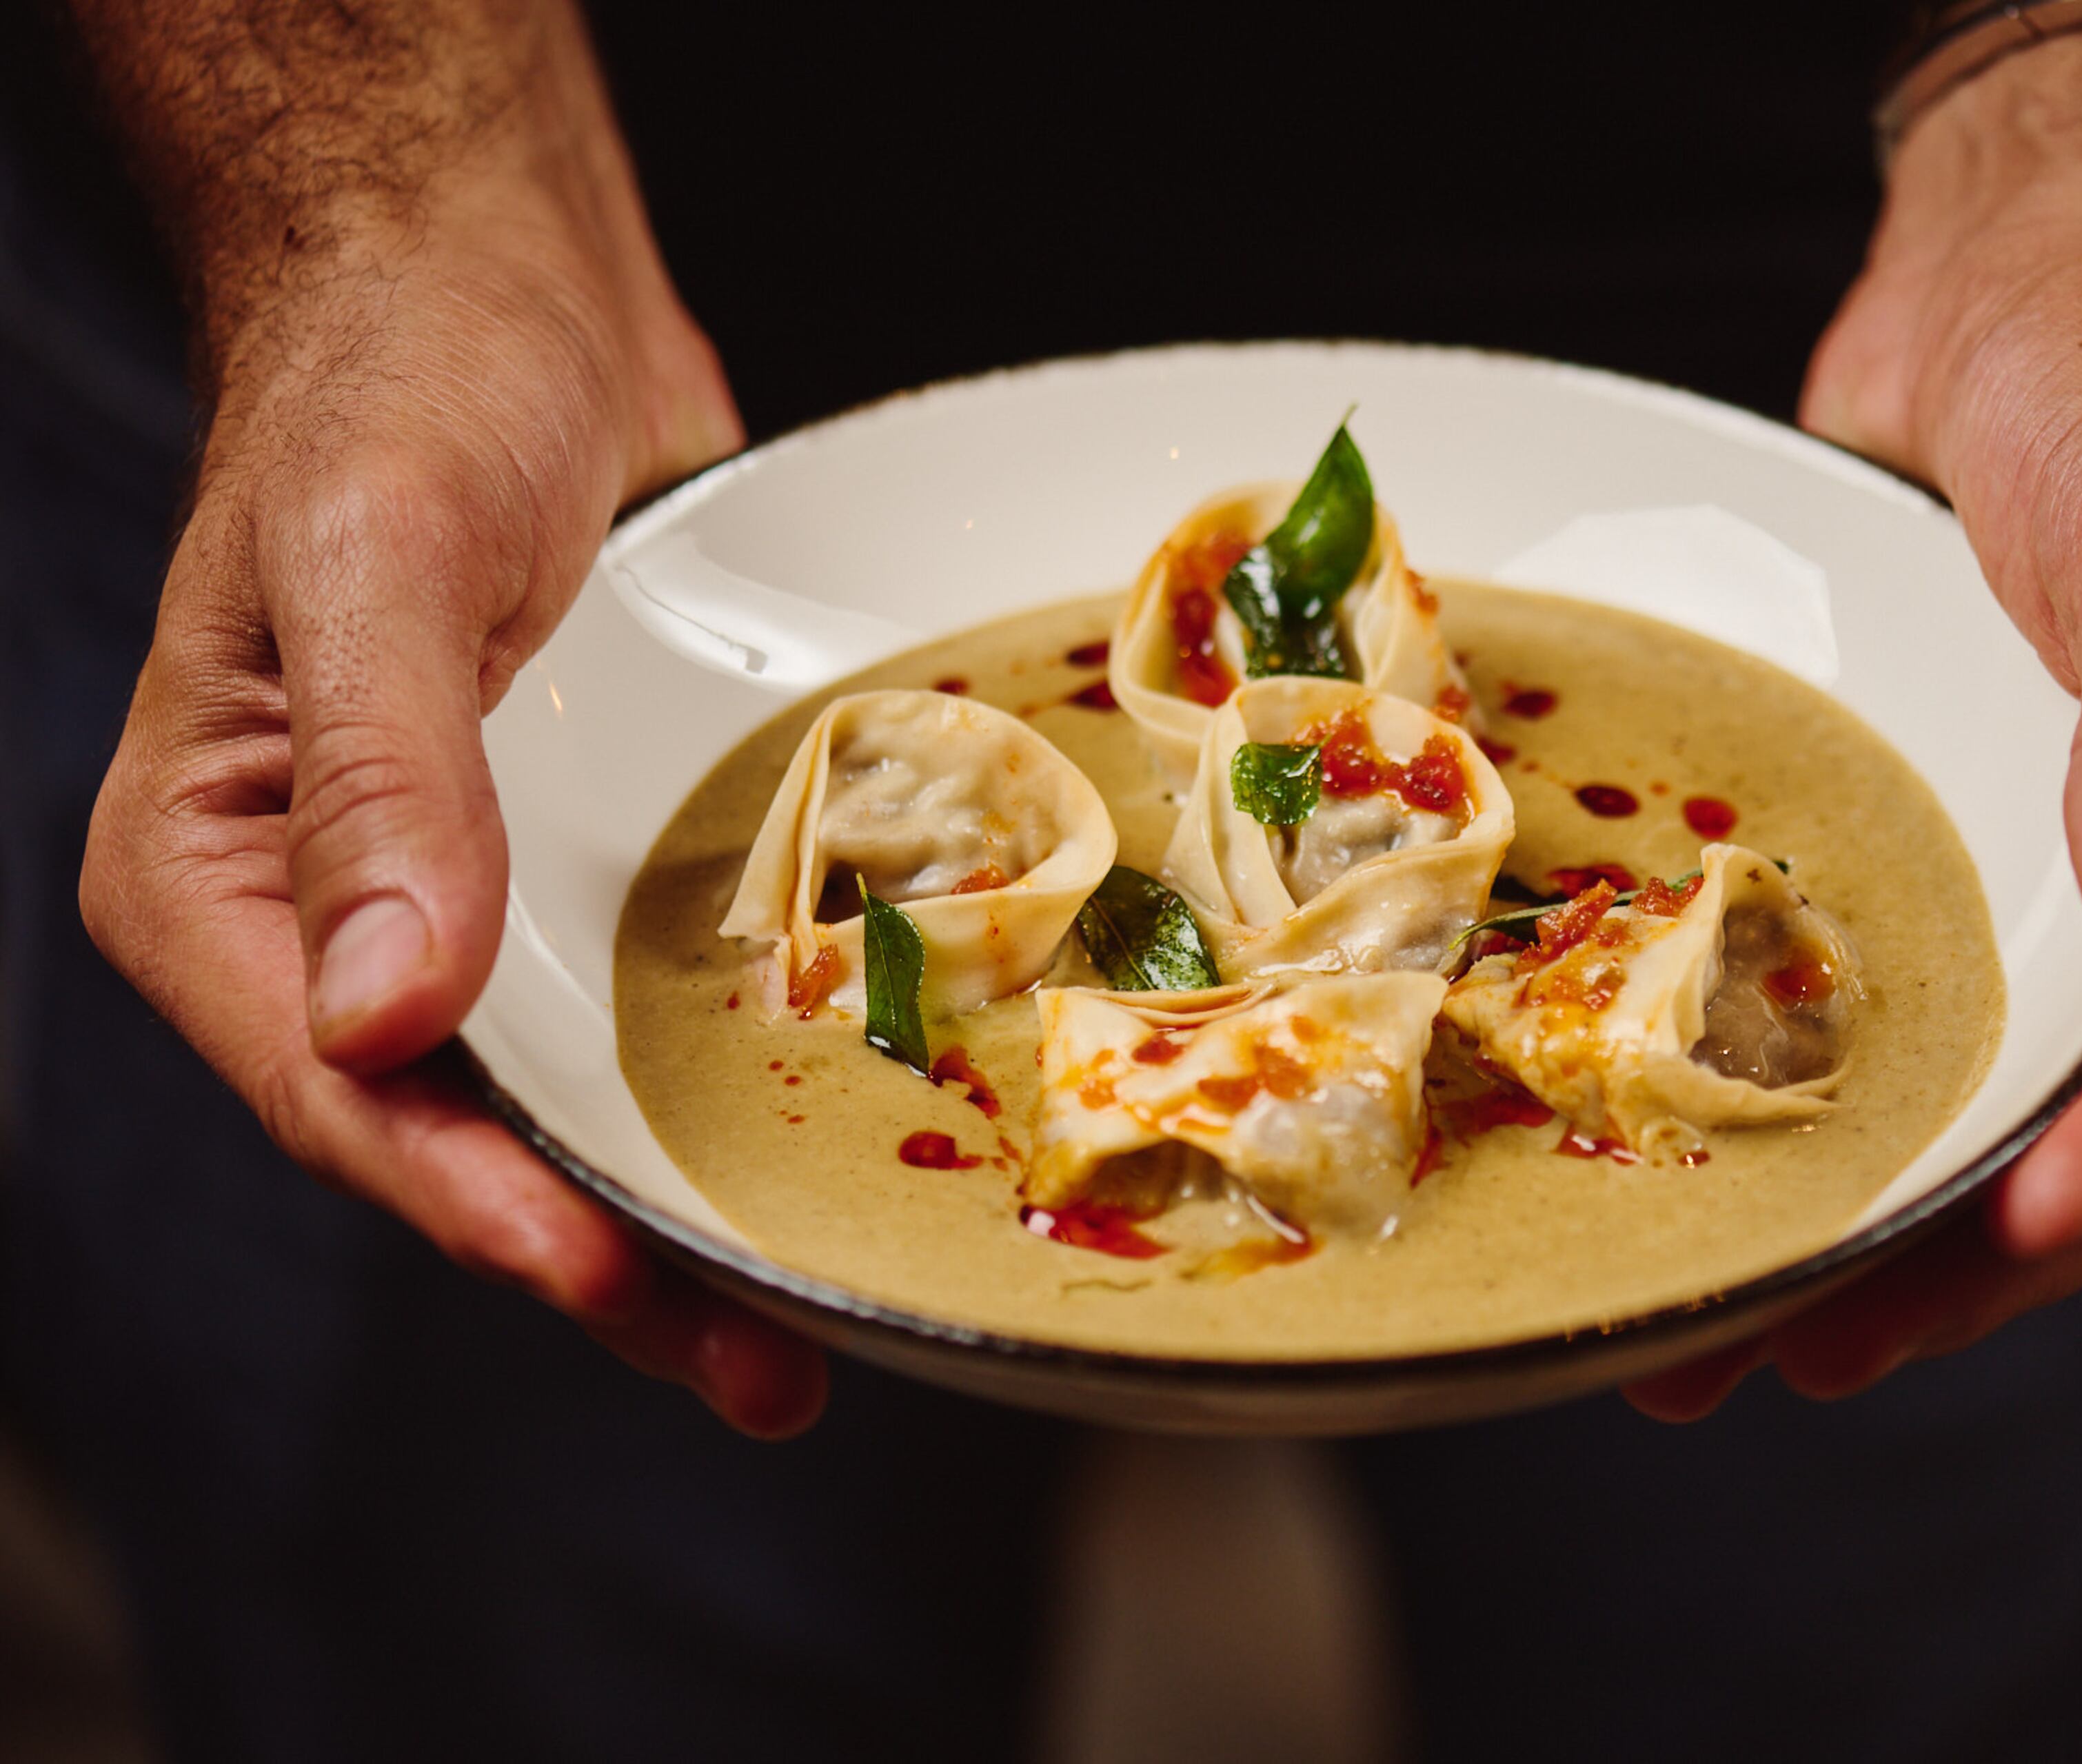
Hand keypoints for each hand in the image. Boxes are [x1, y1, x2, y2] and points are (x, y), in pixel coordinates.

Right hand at [74, 2, 826, 1434]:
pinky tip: (824, 1140)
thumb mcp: (370, 557)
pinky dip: (713, 1080)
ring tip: (813, 1316)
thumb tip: (378, 1015)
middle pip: (463, 1140)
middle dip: (605, 1262)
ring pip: (562, 1098)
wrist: (495, 282)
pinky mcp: (570, 855)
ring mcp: (462, 895)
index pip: (339, 1091)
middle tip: (765, 1368)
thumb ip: (373, 782)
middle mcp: (335, 915)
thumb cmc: (397, 386)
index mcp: (219, 876)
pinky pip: (634, 1000)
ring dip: (677, 1206)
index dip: (472, 1202)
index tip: (602, 1277)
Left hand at [1632, 19, 2081, 1416]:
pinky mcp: (1959, 859)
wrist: (2038, 274)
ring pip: (1981, 1111)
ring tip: (1710, 1334)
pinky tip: (1696, 1165)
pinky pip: (1892, 1017)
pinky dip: (1811, 1103)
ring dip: (1859, 1224)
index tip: (1995, 1227)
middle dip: (1950, 1256)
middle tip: (1792, 1346)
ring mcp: (2074, 895)